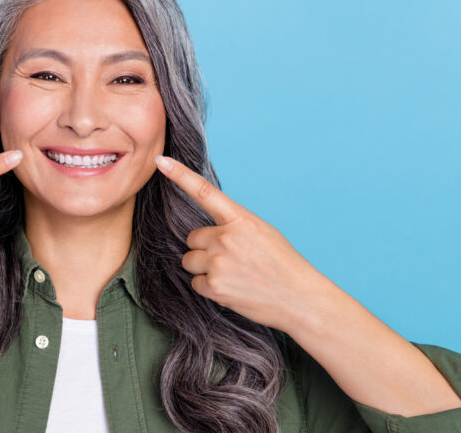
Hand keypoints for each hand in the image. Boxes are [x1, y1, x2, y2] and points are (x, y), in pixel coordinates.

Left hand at [154, 155, 330, 330]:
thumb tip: (208, 232)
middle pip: (192, 238)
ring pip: (190, 260)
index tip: (162, 162)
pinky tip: (231, 289)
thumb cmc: (282, 264)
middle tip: (230, 259)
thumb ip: (234, 225)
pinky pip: (196, 283)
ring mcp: (218, 263)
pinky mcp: (214, 287)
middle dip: (204, 248)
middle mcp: (226, 238)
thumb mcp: (262, 232)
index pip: (205, 192)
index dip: (180, 175)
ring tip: (231, 274)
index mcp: (241, 219)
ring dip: (203, 267)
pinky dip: (208, 287)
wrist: (299, 299)